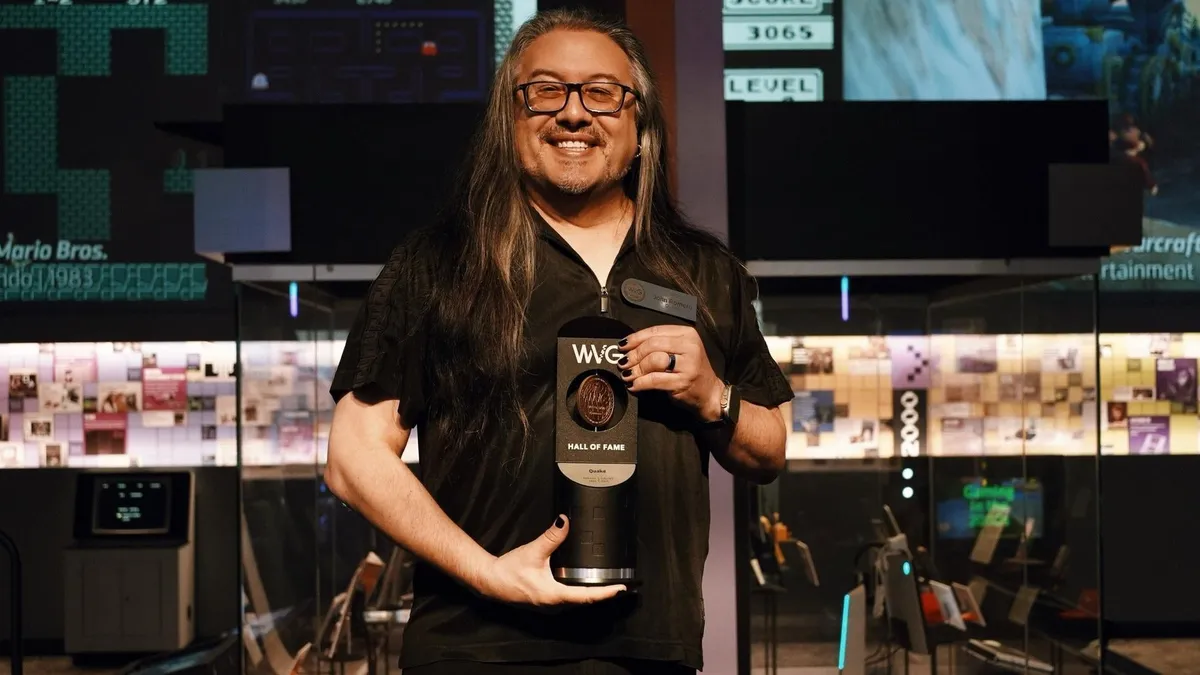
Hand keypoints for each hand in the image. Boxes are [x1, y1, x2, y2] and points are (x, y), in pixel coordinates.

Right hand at [475, 516, 625, 606]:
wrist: (490, 581)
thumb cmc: (509, 570)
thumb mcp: (533, 551)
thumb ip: (551, 537)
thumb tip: (565, 521)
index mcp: (555, 596)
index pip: (587, 596)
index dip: (606, 593)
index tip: (622, 588)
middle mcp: (555, 606)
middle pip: (585, 602)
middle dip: (603, 594)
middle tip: (620, 585)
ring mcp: (550, 607)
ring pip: (577, 603)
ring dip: (591, 595)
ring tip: (607, 585)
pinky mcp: (546, 604)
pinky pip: (568, 601)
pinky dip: (580, 594)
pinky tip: (584, 585)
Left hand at [618, 325, 723, 421]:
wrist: (710, 393)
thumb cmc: (690, 371)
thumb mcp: (679, 351)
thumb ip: (660, 344)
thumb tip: (629, 346)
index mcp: (687, 334)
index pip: (655, 331)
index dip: (635, 338)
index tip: (622, 346)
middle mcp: (690, 346)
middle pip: (652, 345)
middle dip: (633, 355)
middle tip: (622, 363)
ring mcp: (688, 364)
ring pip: (653, 361)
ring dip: (636, 369)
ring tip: (627, 375)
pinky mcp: (683, 382)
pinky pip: (654, 380)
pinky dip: (641, 383)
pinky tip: (634, 385)